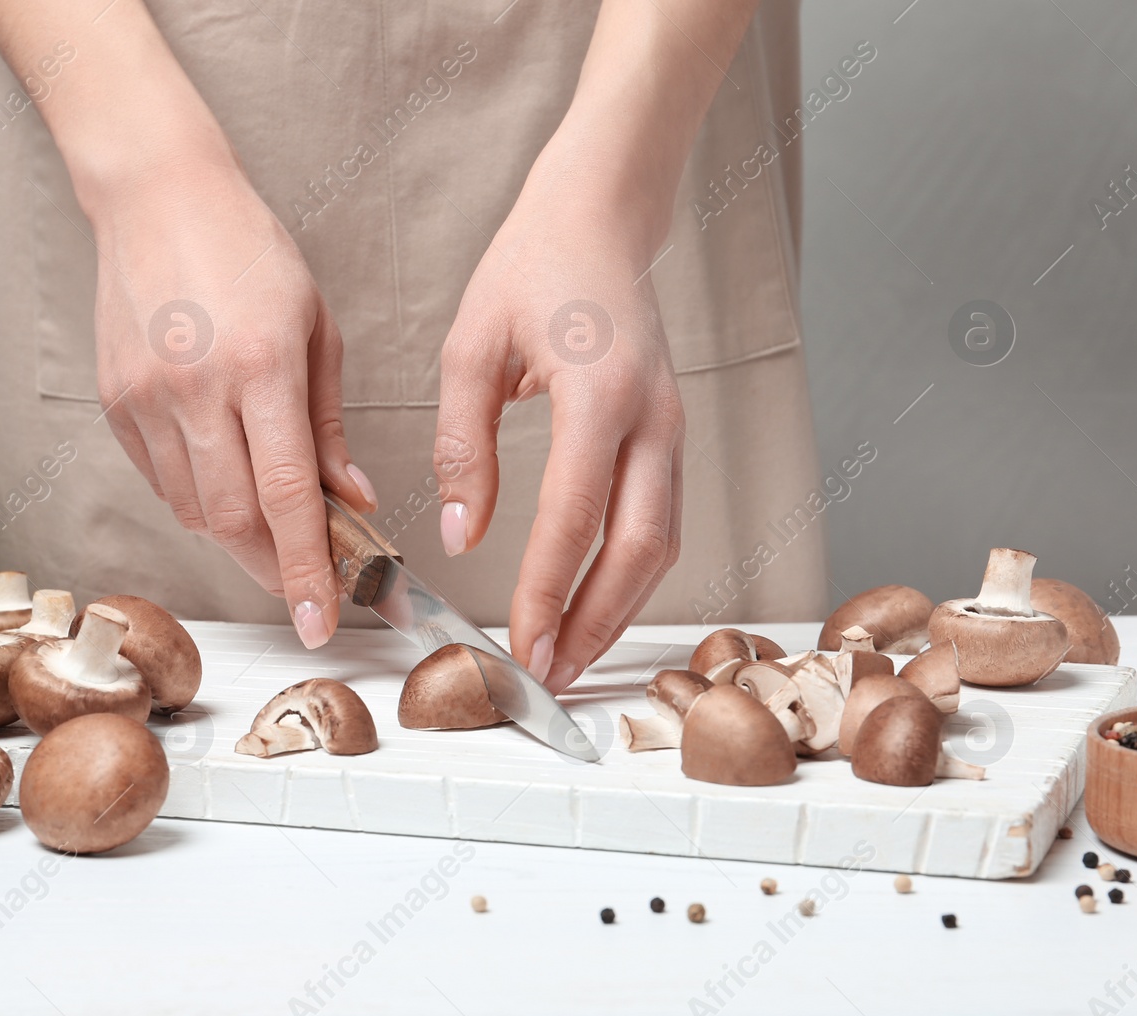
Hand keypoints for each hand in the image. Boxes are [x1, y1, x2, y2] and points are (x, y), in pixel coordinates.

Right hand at [88, 155, 375, 647]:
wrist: (157, 198)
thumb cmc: (248, 251)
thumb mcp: (316, 328)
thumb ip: (330, 425)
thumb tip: (354, 499)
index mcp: (261, 366)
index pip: (288, 496)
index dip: (308, 569)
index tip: (322, 621)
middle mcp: (197, 389)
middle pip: (234, 521)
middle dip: (275, 568)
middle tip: (308, 584)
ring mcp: (147, 399)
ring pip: (193, 512)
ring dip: (238, 537)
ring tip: (273, 530)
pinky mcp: (114, 404)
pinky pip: (161, 482)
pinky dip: (198, 501)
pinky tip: (225, 485)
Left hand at [435, 138, 684, 691]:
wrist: (601, 219)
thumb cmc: (532, 270)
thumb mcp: (471, 347)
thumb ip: (465, 445)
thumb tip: (463, 535)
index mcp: (598, 391)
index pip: (575, 516)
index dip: (547, 590)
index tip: (519, 644)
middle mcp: (652, 418)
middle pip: (638, 550)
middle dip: (594, 623)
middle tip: (549, 675)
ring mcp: (673, 428)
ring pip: (662, 546)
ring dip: (619, 611)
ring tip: (570, 657)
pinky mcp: (672, 435)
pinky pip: (662, 522)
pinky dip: (632, 575)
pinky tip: (595, 605)